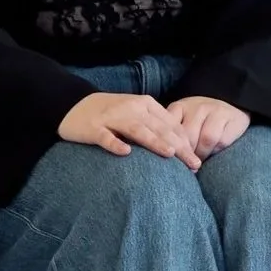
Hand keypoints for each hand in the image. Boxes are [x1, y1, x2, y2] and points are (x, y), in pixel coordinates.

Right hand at [58, 89, 202, 169]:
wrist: (73, 105)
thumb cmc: (111, 115)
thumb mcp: (137, 114)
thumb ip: (157, 126)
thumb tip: (182, 149)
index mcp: (145, 104)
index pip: (170, 124)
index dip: (185, 142)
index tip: (197, 162)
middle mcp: (131, 108)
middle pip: (159, 128)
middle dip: (178, 147)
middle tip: (193, 165)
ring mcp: (111, 117)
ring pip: (136, 129)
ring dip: (154, 141)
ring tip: (170, 154)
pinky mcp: (93, 128)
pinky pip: (106, 136)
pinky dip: (115, 143)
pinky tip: (125, 152)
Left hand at [166, 94, 251, 157]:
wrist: (231, 107)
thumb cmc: (200, 121)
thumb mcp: (182, 122)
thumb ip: (171, 134)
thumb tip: (160, 154)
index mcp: (180, 107)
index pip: (169, 127)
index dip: (169, 145)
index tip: (169, 158)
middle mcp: (197, 107)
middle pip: (188, 134)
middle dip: (185, 154)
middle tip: (184, 167)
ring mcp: (216, 111)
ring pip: (206, 138)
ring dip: (201, 154)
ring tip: (197, 163)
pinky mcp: (232, 120)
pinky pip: (222, 140)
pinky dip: (215, 151)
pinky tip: (211, 155)